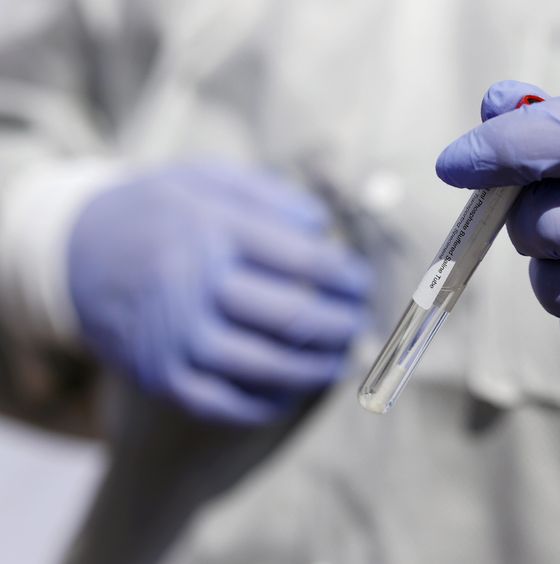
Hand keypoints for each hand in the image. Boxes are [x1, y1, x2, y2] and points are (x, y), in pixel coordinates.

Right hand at [68, 162, 371, 423]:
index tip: (361, 283)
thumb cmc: (159, 211)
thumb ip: (270, 196)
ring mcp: (173, 335)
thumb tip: (323, 230)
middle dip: (341, 325)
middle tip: (358, 324)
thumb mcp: (208, 178)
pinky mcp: (159, 374)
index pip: (305, 262)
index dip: (347, 277)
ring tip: (339, 362)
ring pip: (266, 366)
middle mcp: (192, 283)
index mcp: (212, 227)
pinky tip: (291, 391)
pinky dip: (267, 402)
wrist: (75, 251)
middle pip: (292, 317)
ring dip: (316, 369)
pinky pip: (224, 402)